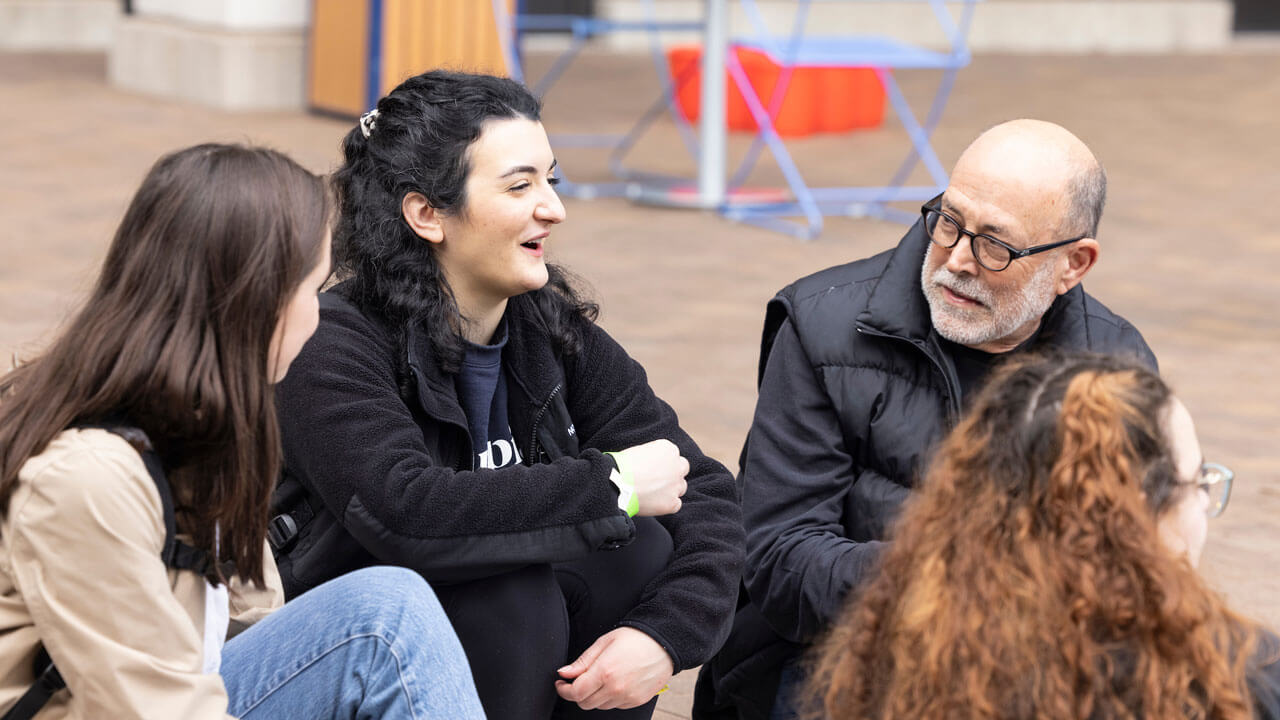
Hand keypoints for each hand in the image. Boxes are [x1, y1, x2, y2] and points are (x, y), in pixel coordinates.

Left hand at [554, 627, 674, 709]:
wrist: (664, 643)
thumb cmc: (635, 638)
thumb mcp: (604, 642)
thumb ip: (582, 661)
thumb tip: (564, 673)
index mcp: (605, 671)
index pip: (575, 692)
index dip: (564, 690)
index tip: (561, 683)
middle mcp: (616, 688)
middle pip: (585, 703)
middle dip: (577, 693)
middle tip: (578, 680)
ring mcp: (627, 697)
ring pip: (599, 706)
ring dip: (594, 696)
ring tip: (600, 678)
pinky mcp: (637, 701)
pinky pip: (615, 705)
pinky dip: (610, 697)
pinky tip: (614, 682)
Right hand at [611, 439, 688, 515]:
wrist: (617, 483)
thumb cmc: (621, 465)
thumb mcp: (639, 451)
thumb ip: (652, 456)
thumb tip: (652, 465)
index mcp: (668, 449)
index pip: (672, 455)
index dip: (661, 463)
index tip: (651, 468)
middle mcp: (677, 466)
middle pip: (682, 469)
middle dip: (673, 473)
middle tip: (657, 480)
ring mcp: (676, 485)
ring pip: (680, 487)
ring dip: (670, 489)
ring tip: (652, 493)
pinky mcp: (672, 503)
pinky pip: (675, 504)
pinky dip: (666, 505)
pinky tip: (652, 503)